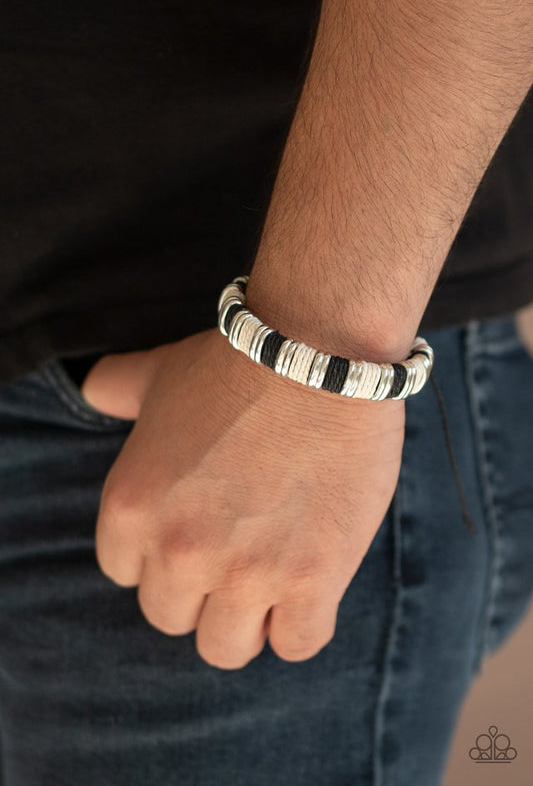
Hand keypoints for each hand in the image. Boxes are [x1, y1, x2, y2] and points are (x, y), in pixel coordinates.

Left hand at [81, 327, 404, 669]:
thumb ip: (116, 388)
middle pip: (172, 617)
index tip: (196, 534)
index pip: (126, 575)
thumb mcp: (161, 374)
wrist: (318, 355)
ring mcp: (246, 572)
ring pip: (226, 647)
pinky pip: (297, 644)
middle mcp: (179, 551)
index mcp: (131, 510)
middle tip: (236, 552)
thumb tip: (93, 390)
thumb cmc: (238, 364)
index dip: (162, 556)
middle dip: (200, 590)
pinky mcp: (312, 579)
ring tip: (271, 577)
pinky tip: (310, 587)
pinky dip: (301, 624)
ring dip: (246, 619)